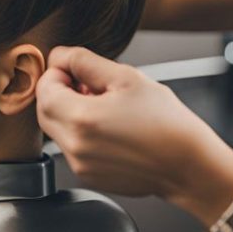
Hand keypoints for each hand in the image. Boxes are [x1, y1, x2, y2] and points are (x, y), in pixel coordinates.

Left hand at [36, 47, 232, 203]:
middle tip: (90, 83)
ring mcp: (81, 166)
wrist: (188, 165)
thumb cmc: (166, 122)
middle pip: (45, 111)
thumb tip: (61, 55)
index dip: (58, 72)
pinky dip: (83, 132)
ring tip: (107, 105)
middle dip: (60, 92)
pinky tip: (113, 127)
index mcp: (81, 119)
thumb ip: (86, 62)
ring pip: (58, 130)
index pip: (44, 88)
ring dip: (71, 112)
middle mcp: (74, 147)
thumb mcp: (127, 78)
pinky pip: (73, 147)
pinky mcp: (90, 176)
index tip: (77, 68)